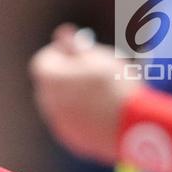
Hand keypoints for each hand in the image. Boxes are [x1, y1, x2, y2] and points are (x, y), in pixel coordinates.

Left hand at [30, 23, 137, 163]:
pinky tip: (107, 111)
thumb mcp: (96, 57)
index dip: (61, 52)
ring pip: (62, 104)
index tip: (81, 51)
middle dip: (67, 74)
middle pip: (51, 83)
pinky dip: (84, 114)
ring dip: (76, 95)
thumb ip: (75, 46)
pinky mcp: (71, 139)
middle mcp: (45, 102)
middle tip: (96, 70)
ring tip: (105, 91)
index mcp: (47, 79)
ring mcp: (57, 123)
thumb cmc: (113, 84)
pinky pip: (74, 122)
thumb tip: (61, 32)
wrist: (129, 126)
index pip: (42, 60)